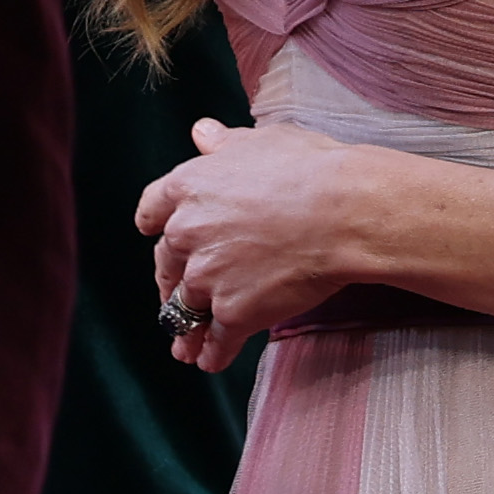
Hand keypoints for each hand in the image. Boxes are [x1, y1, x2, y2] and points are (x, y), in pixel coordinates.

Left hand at [140, 117, 355, 366]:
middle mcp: (186, 234)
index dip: (153, 224)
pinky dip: (211, 354)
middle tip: (175, 293)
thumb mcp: (260, 142)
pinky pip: (215, 342)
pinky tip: (210, 361)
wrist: (342, 212)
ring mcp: (207, 277)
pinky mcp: (233, 313)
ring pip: (184, 309)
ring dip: (184, 328)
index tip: (152, 233)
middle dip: (170, 280)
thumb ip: (224, 143)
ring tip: (184, 346)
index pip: (151, 210)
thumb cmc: (308, 169)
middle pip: (166, 264)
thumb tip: (202, 132)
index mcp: (186, 188)